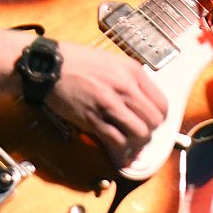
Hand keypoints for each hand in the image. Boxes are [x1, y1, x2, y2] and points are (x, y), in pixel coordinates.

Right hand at [44, 41, 167, 165]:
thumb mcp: (112, 62)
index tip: (151, 122)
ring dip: (137, 142)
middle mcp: (125, 87)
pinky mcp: (92, 119)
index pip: (162, 104)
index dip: (159, 118)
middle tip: (140, 134)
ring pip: (139, 134)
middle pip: (154, 121)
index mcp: (132, 72)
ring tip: (129, 142)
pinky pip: (117, 141)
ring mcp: (109, 104)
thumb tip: (144, 101)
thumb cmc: (79, 62)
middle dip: (150, 132)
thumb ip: (131, 79)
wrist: (50, 66)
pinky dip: (120, 150)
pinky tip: (118, 150)